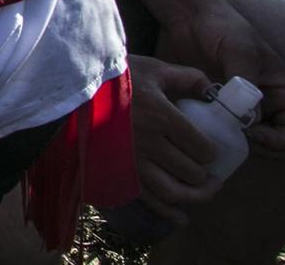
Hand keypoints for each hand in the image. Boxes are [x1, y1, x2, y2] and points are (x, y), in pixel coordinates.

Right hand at [128, 54, 220, 225]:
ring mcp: (131, 161)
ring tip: (202, 191)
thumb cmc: (115, 77)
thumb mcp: (152, 69)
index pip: (202, 149)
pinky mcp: (117, 172)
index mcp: (162, 116)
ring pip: (173, 192)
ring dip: (193, 196)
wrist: (71, 88)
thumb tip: (213, 90)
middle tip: (207, 171)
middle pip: (191, 172)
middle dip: (204, 174)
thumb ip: (187, 77)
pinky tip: (181, 216)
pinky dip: (169, 212)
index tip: (209, 150)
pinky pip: (148, 201)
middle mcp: (149, 143)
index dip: (212, 153)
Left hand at [158, 0, 284, 152]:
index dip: (283, 141)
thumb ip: (246, 85)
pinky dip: (219, 136)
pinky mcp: (221, 109)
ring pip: (252, 143)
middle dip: (262, 148)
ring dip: (239, 145)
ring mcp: (245, 108)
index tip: (254, 135)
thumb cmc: (222, 27)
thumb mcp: (240, 52)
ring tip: (218, 135)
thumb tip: (250, 120)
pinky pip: (226, 132)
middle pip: (278, 144)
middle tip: (235, 140)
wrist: (189, 18)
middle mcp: (270, 104)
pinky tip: (202, 130)